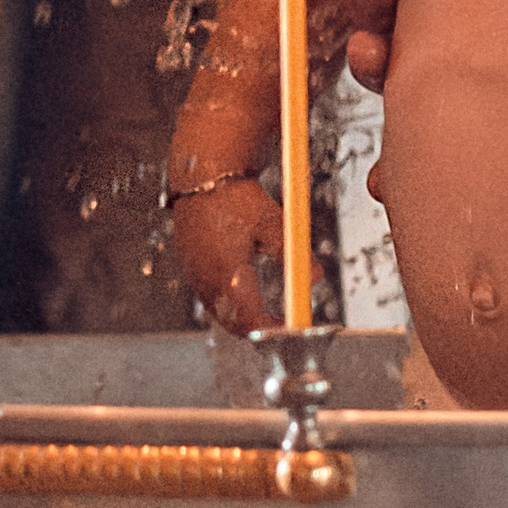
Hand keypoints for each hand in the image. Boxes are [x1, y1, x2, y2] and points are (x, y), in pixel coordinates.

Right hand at [171, 178, 286, 334]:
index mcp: (227, 273)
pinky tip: (244, 291)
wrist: (203, 177)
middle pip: (233, 323)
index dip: (271, 329)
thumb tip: (316, 277)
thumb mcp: (273, 223)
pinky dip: (229, 302)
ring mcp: (195, 276)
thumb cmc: (240, 198)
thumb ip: (293, 253)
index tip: (291, 325)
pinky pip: (210, 297)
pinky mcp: (190, 268)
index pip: (250, 320)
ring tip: (268, 313)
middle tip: (283, 323)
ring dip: (243, 316)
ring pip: (220, 312)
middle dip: (258, 328)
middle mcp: (206, 280)